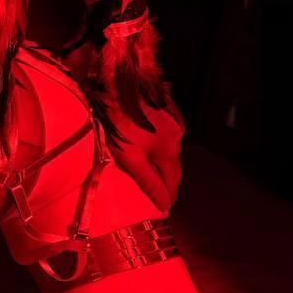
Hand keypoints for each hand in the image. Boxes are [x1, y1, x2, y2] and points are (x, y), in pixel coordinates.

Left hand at [104, 96, 184, 213]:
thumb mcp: (130, 157)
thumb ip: (148, 181)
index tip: (164, 210)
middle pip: (172, 165)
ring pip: (168, 149)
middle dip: (166, 181)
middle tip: (158, 197)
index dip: (168, 196)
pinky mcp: (164, 108)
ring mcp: (172, 120)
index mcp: (170, 149)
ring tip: (152, 177)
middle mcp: (177, 135)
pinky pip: (163, 135)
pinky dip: (157, 147)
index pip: (174, 181)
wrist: (115, 82)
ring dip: (162, 164)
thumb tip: (165, 205)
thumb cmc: (118, 122)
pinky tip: (148, 150)